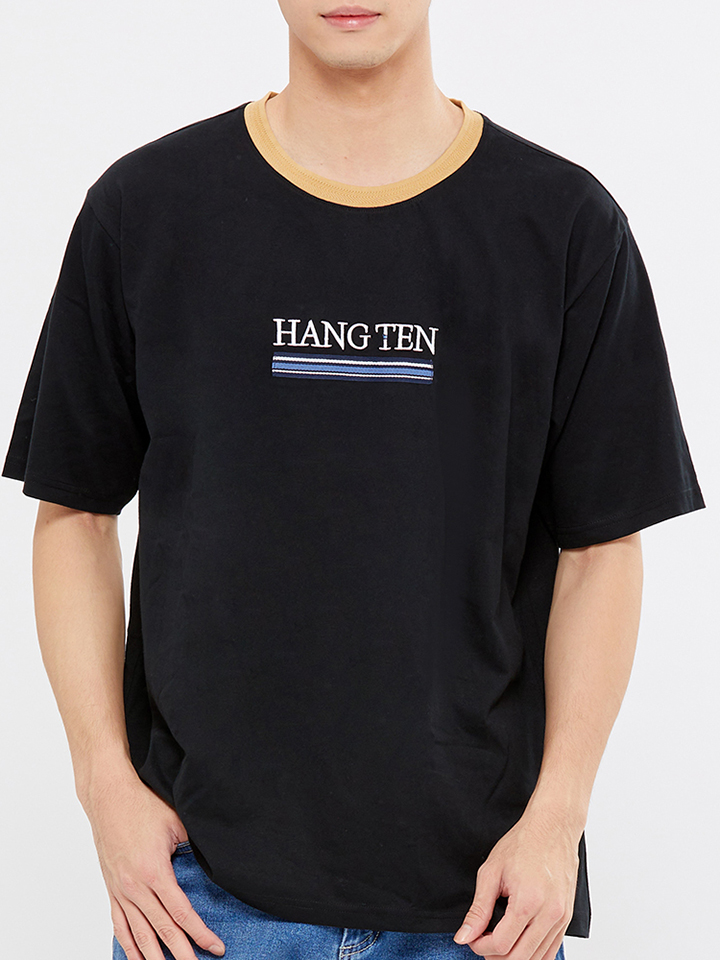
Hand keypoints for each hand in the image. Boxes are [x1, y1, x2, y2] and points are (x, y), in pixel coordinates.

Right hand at [82, 769, 225, 959]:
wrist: (109, 798)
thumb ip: (192, 848)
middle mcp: (136, 887)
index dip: (200, 934)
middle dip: (181, 955)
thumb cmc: (143, 806)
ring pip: (139, 934)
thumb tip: (211, 863)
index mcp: (155, 872)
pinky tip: (137, 959)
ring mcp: (121, 891)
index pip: (182, 914)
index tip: (215, 948)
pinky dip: (129, 946)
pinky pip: (120, 925)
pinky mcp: (111, 889)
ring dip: (154, 958)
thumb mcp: (176, 823)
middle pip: (162, 931)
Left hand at [452, 805, 579, 958]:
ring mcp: (561, 918)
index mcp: (528, 902)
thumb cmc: (523, 844)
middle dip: (495, 956)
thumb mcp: (491, 871)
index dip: (480, 946)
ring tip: (498, 944)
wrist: (552, 828)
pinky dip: (533, 954)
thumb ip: (478, 909)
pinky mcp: (567, 918)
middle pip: (519, 957)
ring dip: (514, 957)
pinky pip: (552, 950)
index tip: (472, 939)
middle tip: (482, 943)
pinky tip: (518, 944)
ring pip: (537, 958)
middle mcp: (549, 914)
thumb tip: (464, 936)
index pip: (502, 944)